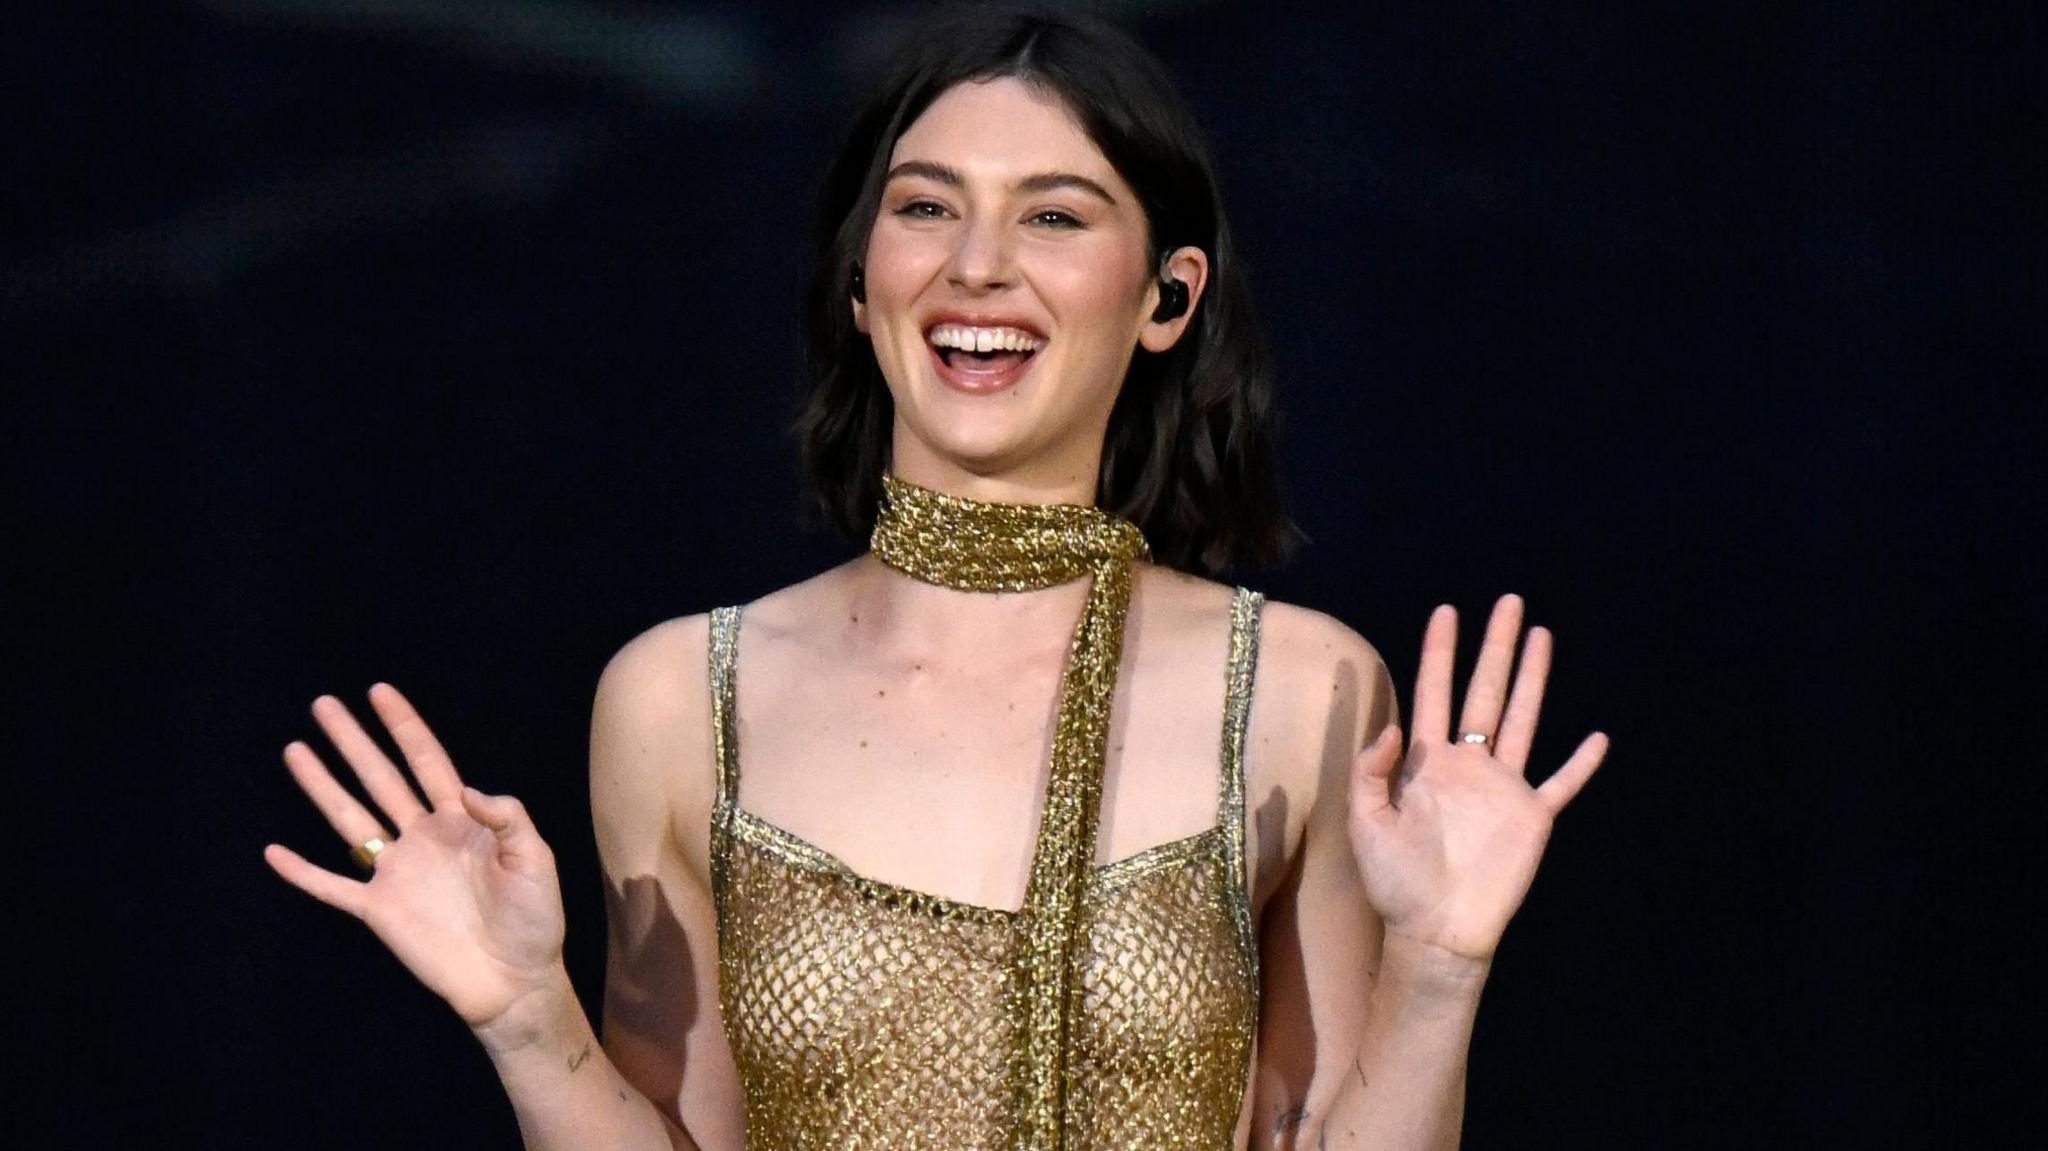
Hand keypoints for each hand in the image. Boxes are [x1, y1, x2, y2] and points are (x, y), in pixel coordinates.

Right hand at [264, 683, 567, 1028]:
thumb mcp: (536, 859)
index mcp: (463, 821)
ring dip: (323, 787)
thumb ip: (508, 817)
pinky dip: (303, 872)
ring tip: (295, 750)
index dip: (405, 727)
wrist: (515, 980)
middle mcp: (424, 838)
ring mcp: (398, 872)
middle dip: (353, 741)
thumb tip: (468, 790)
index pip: (427, 762)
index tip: (379, 692)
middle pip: (381, 778)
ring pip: (351, 819)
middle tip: (323, 705)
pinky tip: (275, 851)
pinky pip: (334, 887)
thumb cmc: (534, 919)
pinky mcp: (380, 910)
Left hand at [1348, 595, 1608, 965]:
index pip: (1434, 692)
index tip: (1447, 612)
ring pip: (1524, 720)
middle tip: (1508, 602)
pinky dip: (1581, 763)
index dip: (1439, 652)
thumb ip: (1371, 772)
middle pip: (1485, 692)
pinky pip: (1561, 784)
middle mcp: (1468, 765)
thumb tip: (1393, 727)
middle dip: (1496, 647)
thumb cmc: (1394, 882)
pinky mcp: (1531, 818)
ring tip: (1543, 636)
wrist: (1434, 931)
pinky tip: (1598, 737)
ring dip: (1534, 679)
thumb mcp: (1366, 823)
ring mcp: (1502, 788)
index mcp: (1426, 762)